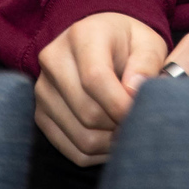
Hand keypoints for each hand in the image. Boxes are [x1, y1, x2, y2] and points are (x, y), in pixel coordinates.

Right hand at [34, 12, 168, 166]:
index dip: (120, 104)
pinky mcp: (41, 114)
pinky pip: (70, 149)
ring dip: (110, 142)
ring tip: (128, 130)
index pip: (95, 78)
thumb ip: (147, 64)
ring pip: (80, 135)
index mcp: (82, 36)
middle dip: (119, 125)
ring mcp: (43, 90)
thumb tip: (133, 92)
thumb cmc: (129, 46)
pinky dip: (96, 152)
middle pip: (87, 111)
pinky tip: (111, 138)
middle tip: (139, 123)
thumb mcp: (148, 44)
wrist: (100, 45)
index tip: (141, 114)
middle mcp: (54, 61)